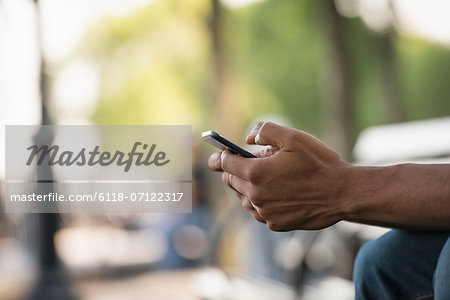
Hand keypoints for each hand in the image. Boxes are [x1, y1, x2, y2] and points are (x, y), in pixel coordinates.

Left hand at [208, 122, 351, 230]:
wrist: (342, 194)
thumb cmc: (319, 163)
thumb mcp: (293, 137)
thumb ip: (266, 130)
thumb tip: (248, 138)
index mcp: (255, 173)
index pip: (224, 164)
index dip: (221, 155)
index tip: (222, 152)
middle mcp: (255, 196)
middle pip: (231, 181)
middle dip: (235, 169)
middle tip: (249, 161)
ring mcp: (264, 212)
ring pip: (243, 197)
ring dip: (248, 186)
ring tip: (266, 177)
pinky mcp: (275, 224)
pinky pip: (258, 210)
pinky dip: (261, 200)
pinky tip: (276, 193)